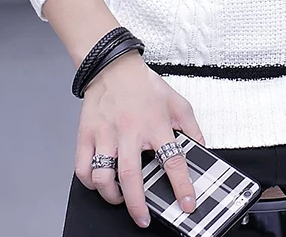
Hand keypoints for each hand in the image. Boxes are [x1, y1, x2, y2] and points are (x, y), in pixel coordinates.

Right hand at [74, 51, 205, 228]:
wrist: (114, 66)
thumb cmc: (145, 86)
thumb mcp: (178, 103)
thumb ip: (192, 128)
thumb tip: (202, 150)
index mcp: (156, 124)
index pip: (172, 159)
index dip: (181, 186)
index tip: (186, 204)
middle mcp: (130, 131)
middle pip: (131, 176)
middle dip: (138, 205)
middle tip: (143, 219)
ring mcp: (106, 134)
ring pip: (103, 176)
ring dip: (112, 196)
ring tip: (121, 200)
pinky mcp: (86, 135)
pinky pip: (83, 168)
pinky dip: (90, 183)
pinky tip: (100, 183)